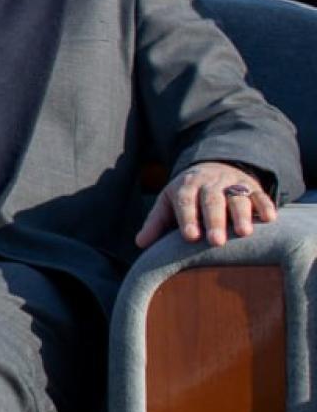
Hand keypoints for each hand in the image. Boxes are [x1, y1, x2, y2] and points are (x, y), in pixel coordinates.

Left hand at [137, 161, 276, 248]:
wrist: (213, 167)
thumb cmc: (187, 195)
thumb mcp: (169, 203)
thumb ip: (156, 223)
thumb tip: (140, 243)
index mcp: (185, 186)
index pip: (185, 201)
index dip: (187, 218)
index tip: (190, 236)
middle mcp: (209, 183)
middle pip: (211, 201)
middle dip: (214, 220)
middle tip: (216, 242)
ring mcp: (232, 184)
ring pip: (237, 197)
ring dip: (241, 214)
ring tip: (244, 233)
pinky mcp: (252, 187)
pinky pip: (260, 195)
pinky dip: (265, 205)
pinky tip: (270, 219)